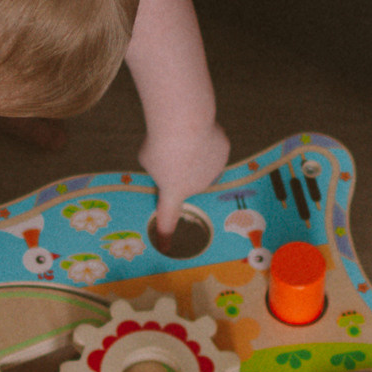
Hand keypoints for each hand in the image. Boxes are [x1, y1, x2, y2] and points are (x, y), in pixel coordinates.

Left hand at [139, 118, 229, 235]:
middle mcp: (197, 187)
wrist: (185, 123)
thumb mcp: (148, 160)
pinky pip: (213, 146)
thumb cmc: (159, 143)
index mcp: (174, 192)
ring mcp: (214, 170)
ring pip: (203, 163)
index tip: (164, 247)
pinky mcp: (224, 152)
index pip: (168, 218)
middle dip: (180, 167)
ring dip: (195, 153)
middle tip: (171, 149)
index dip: (165, 234)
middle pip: (187, 178)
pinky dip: (206, 139)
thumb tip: (170, 165)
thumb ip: (158, 168)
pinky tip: (199, 130)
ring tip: (186, 137)